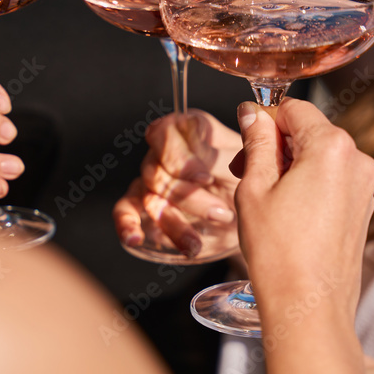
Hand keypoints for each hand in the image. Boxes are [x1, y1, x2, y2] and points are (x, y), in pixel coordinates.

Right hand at [113, 110, 240, 256]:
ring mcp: (152, 178)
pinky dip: (126, 224)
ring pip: (149, 196)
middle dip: (188, 197)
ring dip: (174, 222)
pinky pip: (123, 210)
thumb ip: (221, 161)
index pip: (165, 132)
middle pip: (159, 170)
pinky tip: (135, 238)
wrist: (250, 214)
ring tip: (196, 243)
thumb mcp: (244, 166)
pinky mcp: (145, 206)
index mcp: (188, 129)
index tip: (205, 178)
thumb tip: (200, 169)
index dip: (181, 157)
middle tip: (221, 213)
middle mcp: (165, 151)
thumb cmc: (247, 180)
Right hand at [234, 98, 373, 318]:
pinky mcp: (363, 210)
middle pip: (310, 132)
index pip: (295, 109)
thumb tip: (253, 113)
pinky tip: (286, 215)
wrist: (308, 308)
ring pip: (321, 158)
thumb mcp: (255, 188)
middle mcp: (358, 162)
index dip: (265, 120)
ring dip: (291, 167)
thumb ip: (257, 142)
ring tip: (264, 200)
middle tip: (245, 173)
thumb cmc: (280, 253)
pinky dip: (308, 187)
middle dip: (277, 146)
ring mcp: (365, 188)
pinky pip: (332, 182)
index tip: (246, 138)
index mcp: (333, 147)